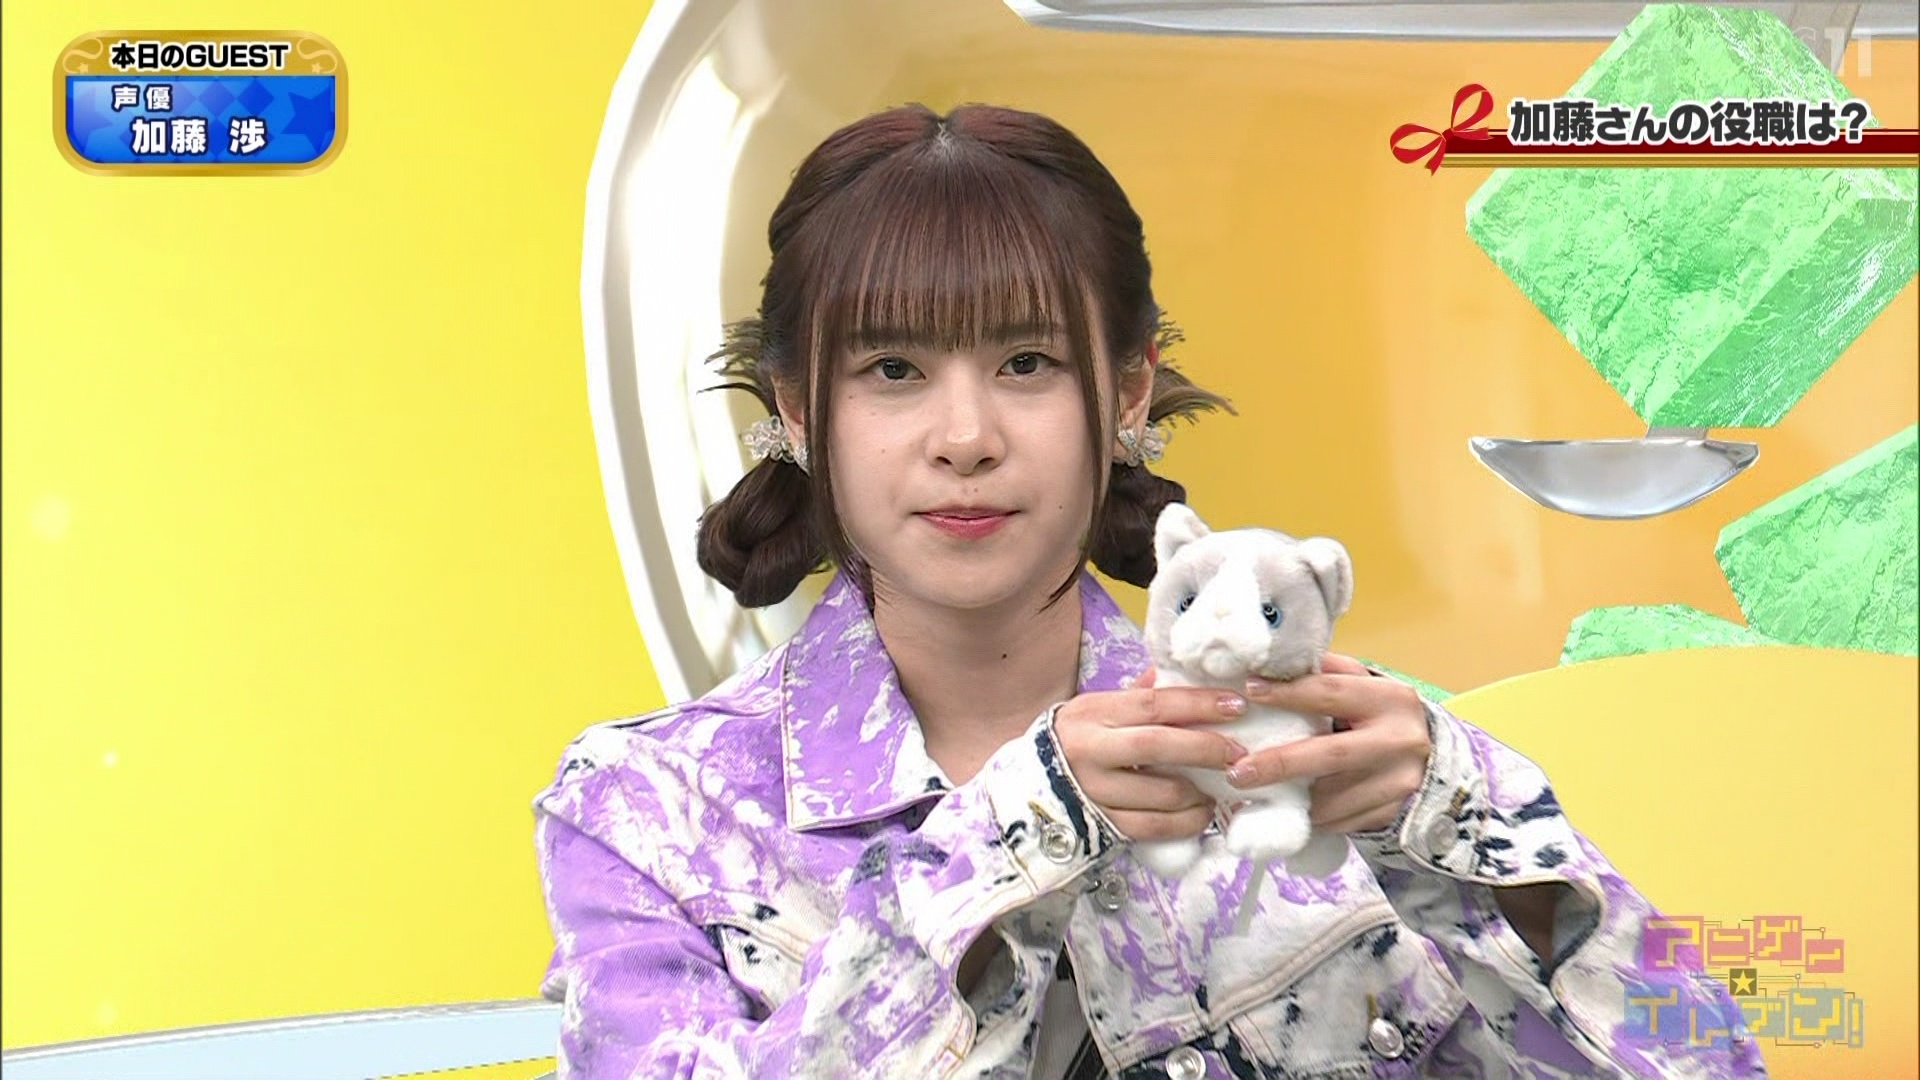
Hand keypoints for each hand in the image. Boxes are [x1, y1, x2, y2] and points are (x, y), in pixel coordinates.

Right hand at [1053, 669, 1247, 841]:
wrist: (1029, 782)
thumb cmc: (1076, 737)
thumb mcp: (1098, 707)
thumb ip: (1139, 696)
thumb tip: (1183, 674)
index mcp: (1095, 713)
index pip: (1154, 704)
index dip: (1199, 704)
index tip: (1235, 705)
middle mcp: (1092, 751)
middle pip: (1159, 746)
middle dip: (1206, 748)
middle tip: (1238, 753)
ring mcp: (1096, 791)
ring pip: (1161, 794)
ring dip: (1200, 792)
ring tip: (1221, 786)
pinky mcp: (1102, 825)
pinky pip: (1153, 828)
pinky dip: (1185, 823)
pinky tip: (1201, 814)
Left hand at [1223, 653, 1431, 834]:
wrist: (1432, 761)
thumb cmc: (1381, 716)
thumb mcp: (1364, 686)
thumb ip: (1327, 673)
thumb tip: (1273, 663)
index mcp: (1391, 699)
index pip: (1331, 692)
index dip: (1288, 692)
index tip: (1249, 691)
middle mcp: (1399, 741)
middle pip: (1329, 754)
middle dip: (1278, 764)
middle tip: (1237, 771)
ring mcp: (1398, 783)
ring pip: (1331, 797)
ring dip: (1288, 798)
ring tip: (1250, 794)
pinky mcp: (1391, 814)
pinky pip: (1338, 821)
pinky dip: (1308, 816)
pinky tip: (1285, 809)